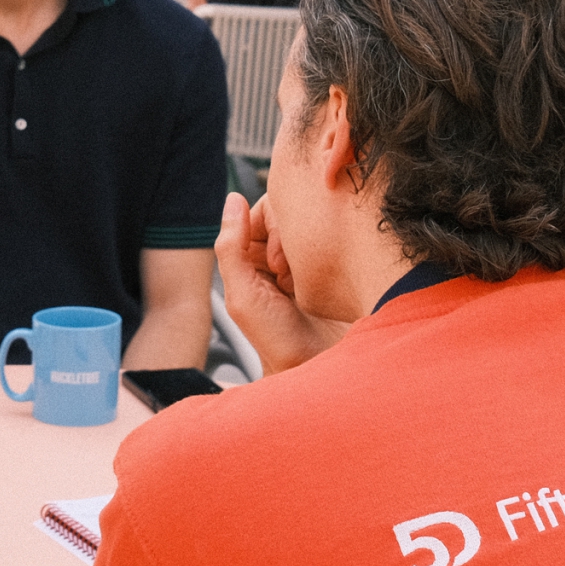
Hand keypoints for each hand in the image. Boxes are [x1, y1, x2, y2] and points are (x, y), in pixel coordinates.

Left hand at [216, 192, 346, 374]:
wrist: (317, 366)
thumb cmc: (275, 339)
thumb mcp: (242, 295)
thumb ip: (230, 247)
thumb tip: (234, 199)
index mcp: (250, 256)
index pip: (260, 211)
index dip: (268, 227)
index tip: (274, 262)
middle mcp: (277, 253)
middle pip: (287, 214)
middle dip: (287, 240)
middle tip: (288, 276)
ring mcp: (306, 258)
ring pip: (311, 224)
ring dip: (308, 250)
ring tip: (304, 283)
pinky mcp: (333, 264)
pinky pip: (334, 237)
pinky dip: (328, 254)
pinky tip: (323, 282)